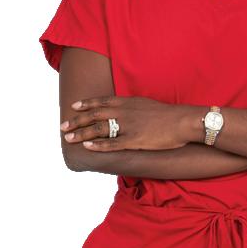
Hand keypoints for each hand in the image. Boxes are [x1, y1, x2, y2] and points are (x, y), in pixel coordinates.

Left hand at [60, 95, 190, 150]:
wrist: (183, 121)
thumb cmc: (167, 115)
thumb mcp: (146, 105)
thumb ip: (132, 108)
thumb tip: (124, 112)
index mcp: (127, 102)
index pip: (102, 101)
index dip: (86, 104)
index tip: (73, 107)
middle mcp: (124, 112)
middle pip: (95, 115)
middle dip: (77, 121)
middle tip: (63, 126)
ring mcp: (128, 126)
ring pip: (99, 129)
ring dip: (81, 133)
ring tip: (69, 138)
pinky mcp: (134, 140)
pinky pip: (112, 144)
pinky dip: (98, 145)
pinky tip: (87, 146)